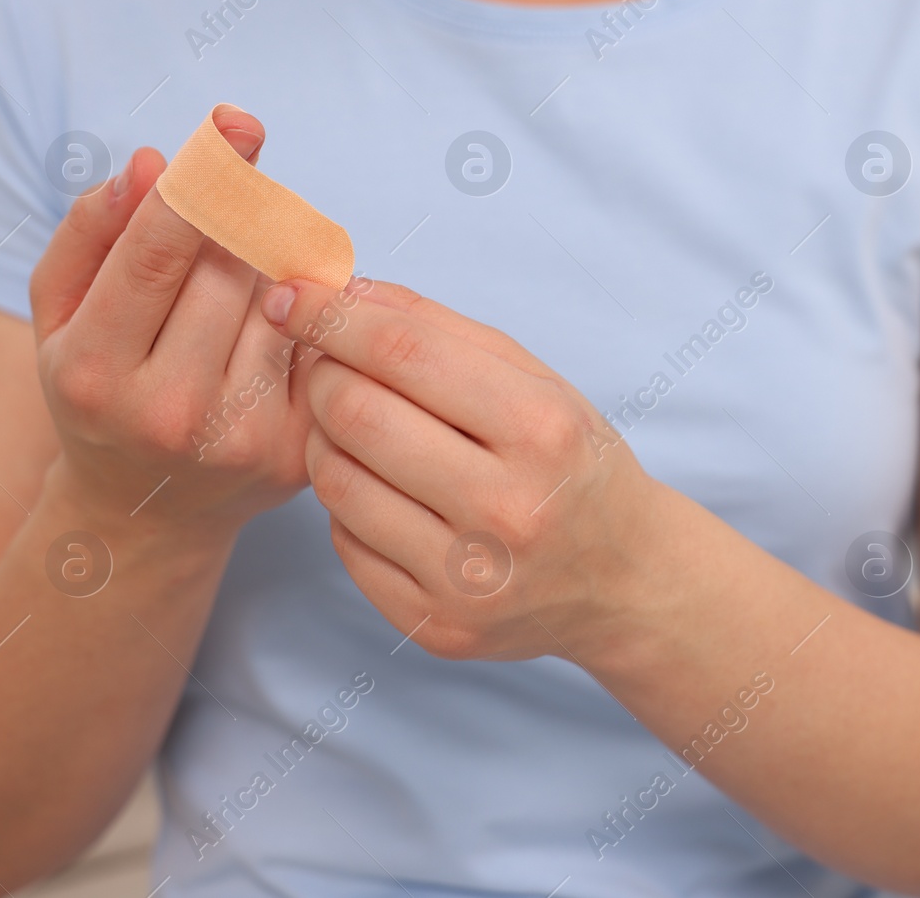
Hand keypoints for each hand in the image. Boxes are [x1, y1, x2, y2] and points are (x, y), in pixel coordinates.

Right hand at [29, 110, 315, 539]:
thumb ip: (90, 234)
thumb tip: (149, 164)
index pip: (157, 255)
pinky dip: (309, 311)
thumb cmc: (100, 392)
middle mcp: (170, 412)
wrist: (146, 513)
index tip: (235, 124)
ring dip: (273, 266)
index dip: (202, 181)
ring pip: (282, 300)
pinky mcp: (300, 452)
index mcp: (96, 373)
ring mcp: (242, 438)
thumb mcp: (62, 318)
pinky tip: (280, 319)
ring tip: (241, 282)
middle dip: (239, 222)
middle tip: (239, 204)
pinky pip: (319, 343)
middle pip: (229, 270)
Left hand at [260, 278, 666, 660]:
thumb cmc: (574, 464)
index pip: (404, 354)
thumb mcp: (538, 381)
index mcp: (542, 431)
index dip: (333, 317)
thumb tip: (342, 293)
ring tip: (356, 429)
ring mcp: (469, 578)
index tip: (294, 296)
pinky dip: (349, 505)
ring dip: (326, 440)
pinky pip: (345, 544)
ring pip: (337, 482)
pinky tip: (382, 491)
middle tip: (329, 366)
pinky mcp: (437, 625)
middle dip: (324, 376)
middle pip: (357, 416)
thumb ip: (440, 329)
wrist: (626, 579)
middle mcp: (508, 509)